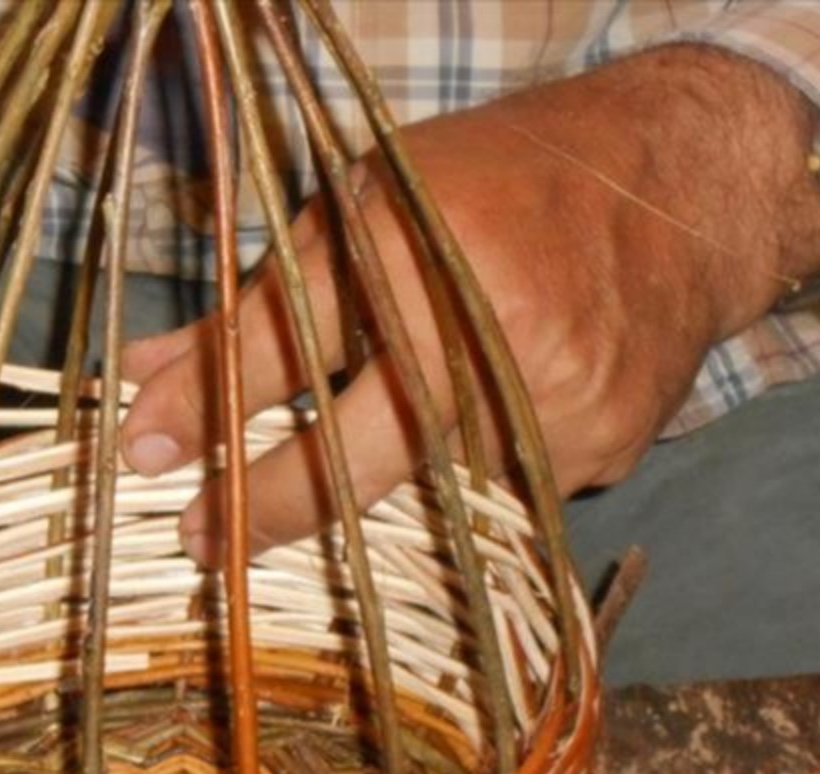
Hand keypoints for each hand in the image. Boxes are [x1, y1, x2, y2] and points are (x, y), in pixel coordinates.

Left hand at [119, 46, 819, 564]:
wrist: (681, 187)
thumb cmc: (496, 188)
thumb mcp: (362, 213)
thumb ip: (253, 311)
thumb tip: (139, 385)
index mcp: (414, 240)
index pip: (285, 345)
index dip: (207, 407)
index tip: (143, 458)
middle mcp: (485, 323)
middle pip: (353, 450)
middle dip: (268, 501)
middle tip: (203, 540)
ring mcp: (553, 395)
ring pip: (422, 487)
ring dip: (383, 476)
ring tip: (409, 414)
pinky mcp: (604, 445)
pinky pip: (497, 493)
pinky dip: (465, 467)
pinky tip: (487, 412)